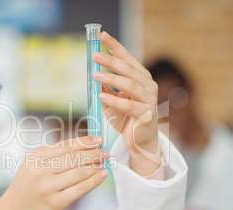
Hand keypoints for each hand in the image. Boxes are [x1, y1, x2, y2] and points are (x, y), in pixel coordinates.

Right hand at [0, 135, 109, 209]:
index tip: (98, 139)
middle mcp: (40, 170)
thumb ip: (54, 156)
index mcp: (35, 157)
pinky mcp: (55, 202)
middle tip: (105, 152)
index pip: (65, 146)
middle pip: (74, 158)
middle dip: (94, 153)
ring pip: (79, 172)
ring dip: (95, 166)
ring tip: (104, 163)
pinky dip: (94, 181)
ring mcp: (47, 187)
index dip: (85, 141)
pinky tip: (101, 175)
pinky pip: (80, 189)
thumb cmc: (27, 186)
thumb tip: (84, 148)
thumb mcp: (33, 165)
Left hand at [92, 31, 160, 175]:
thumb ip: (106, 88)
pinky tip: (102, 97)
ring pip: (130, 84)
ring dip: (112, 78)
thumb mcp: (112, 100)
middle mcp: (148, 85)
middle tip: (95, 55)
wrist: (139, 141)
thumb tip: (95, 74)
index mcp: (140, 78)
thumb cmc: (126, 118)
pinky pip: (129, 105)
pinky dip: (115, 100)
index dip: (115, 46)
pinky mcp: (147, 114)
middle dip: (111, 60)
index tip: (103, 35)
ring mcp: (149, 99)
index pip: (127, 58)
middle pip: (129, 69)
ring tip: (96, 75)